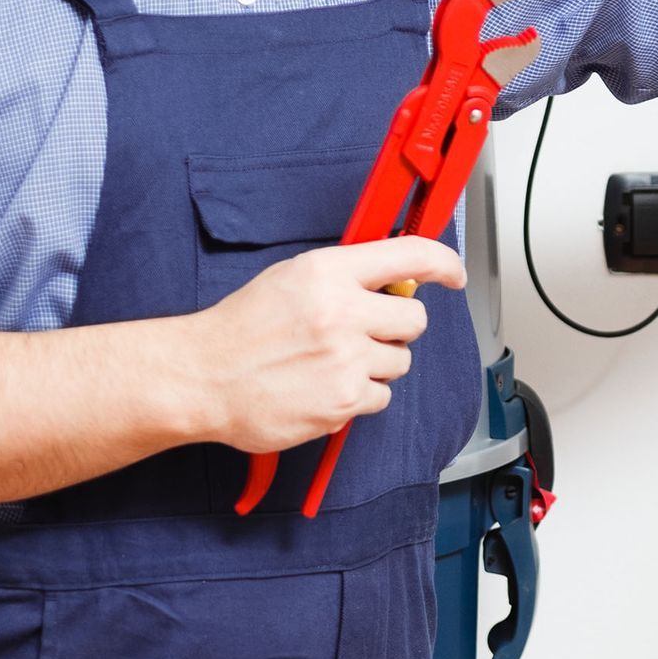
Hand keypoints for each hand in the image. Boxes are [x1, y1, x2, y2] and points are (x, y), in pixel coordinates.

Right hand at [179, 237, 465, 454]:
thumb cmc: (243, 328)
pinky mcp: (342, 401)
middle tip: (365, 332)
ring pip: (399, 362)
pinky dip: (359, 396)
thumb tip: (393, 281)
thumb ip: (345, 276)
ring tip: (332, 362)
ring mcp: (344, 359)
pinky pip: (380, 398)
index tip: (453, 274)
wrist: (204, 377)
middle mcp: (341, 312)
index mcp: (328, 272)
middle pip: (414, 319)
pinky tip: (325, 386)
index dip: (443, 264)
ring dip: (376, 365)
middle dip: (397, 327)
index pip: (410, 256)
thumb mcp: (293, 278)